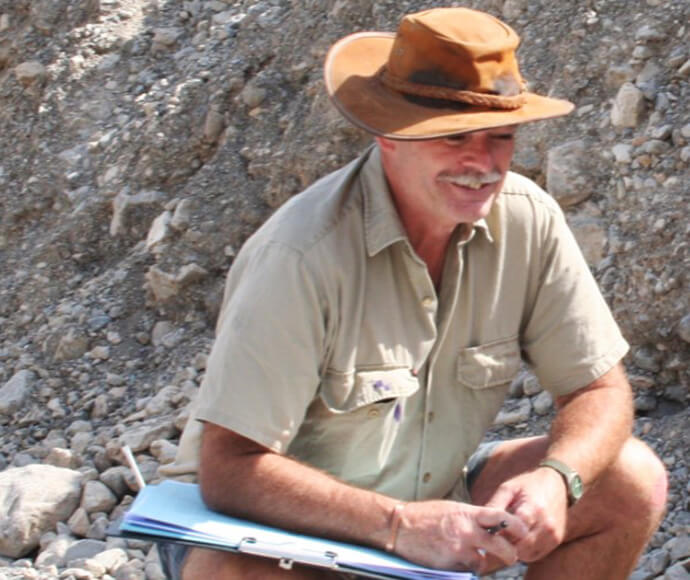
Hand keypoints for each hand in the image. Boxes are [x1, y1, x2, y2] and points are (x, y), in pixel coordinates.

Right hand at [393, 499, 527, 574]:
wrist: (401, 526)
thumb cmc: (425, 515)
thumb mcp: (451, 509)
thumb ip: (471, 517)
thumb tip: (487, 526)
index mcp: (467, 513)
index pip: (500, 517)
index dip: (516, 525)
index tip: (523, 531)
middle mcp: (466, 531)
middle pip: (500, 546)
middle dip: (509, 553)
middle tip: (511, 555)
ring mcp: (458, 549)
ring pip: (481, 562)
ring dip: (479, 562)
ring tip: (470, 556)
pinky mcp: (448, 564)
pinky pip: (463, 569)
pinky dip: (461, 567)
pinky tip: (452, 559)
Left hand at [485, 467, 568, 561]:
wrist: (557, 483)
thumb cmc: (529, 484)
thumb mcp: (509, 488)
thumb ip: (496, 505)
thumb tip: (480, 521)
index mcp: (534, 508)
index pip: (514, 531)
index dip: (500, 533)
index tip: (490, 530)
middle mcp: (547, 525)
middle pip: (520, 546)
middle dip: (505, 544)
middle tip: (494, 536)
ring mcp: (553, 535)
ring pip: (527, 554)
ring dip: (514, 549)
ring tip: (506, 535)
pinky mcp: (556, 540)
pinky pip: (535, 555)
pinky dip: (524, 551)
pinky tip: (517, 538)